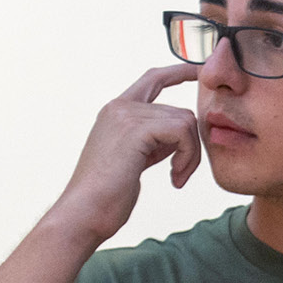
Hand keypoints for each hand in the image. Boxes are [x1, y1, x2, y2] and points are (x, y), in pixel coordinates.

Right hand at [49, 63, 205, 240]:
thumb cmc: (106, 195)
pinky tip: (175, 178)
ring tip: (176, 177)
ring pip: (185, 122)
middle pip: (179, 111)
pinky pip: (183, 131)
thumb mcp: (133, 159)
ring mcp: (126, 116)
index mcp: (115, 112)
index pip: (153, 79)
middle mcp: (120, 108)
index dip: (178, 72)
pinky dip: (187, 156)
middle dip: (189, 144)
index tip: (198, 70)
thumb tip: (180, 133)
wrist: (84, 212)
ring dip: (190, 154)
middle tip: (180, 173)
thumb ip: (153, 140)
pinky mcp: (136, 129)